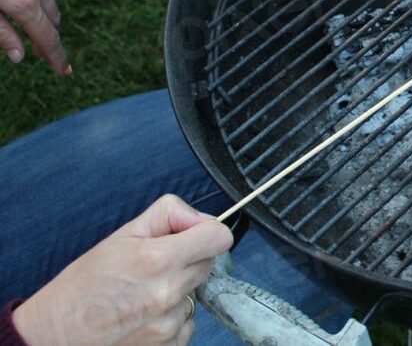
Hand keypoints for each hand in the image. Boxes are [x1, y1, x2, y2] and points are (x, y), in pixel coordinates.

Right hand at [12, 195, 232, 345]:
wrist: (56, 334)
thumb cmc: (84, 285)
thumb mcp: (123, 235)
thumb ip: (168, 215)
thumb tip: (200, 217)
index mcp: (158, 259)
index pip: (219, 237)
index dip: (208, 231)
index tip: (193, 234)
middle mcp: (169, 293)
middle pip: (208, 264)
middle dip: (189, 258)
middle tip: (157, 264)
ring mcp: (169, 324)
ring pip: (196, 294)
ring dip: (179, 290)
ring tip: (143, 293)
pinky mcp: (168, 345)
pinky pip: (187, 322)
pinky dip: (172, 317)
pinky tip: (144, 314)